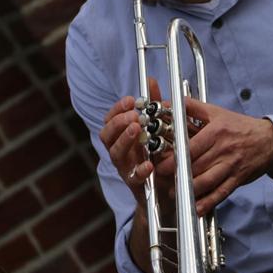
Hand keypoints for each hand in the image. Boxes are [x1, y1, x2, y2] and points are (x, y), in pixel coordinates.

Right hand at [100, 77, 165, 206]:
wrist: (165, 191)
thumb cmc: (158, 155)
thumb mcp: (156, 128)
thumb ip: (153, 106)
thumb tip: (151, 81)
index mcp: (122, 137)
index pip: (110, 120)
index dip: (117, 109)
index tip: (131, 100)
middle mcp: (120, 152)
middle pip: (107, 136)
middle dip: (119, 123)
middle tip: (134, 115)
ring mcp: (126, 168)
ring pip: (116, 154)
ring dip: (125, 140)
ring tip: (138, 129)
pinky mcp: (137, 185)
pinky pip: (134, 178)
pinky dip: (140, 170)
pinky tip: (149, 163)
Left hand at [156, 100, 272, 215]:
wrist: (270, 140)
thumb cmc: (241, 126)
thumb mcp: (217, 112)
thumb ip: (192, 107)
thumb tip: (171, 102)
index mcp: (217, 132)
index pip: (192, 147)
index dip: (175, 158)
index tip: (162, 165)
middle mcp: (224, 149)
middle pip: (197, 166)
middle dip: (178, 175)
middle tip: (163, 180)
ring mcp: (231, 165)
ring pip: (207, 181)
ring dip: (190, 190)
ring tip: (175, 193)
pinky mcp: (237, 178)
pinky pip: (221, 192)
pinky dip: (209, 202)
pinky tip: (197, 209)